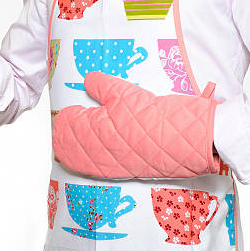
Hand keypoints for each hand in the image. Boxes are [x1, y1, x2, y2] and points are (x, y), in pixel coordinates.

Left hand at [53, 72, 220, 178]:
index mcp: (99, 129)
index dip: (67, 119)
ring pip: (85, 159)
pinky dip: (88, 164)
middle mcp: (103, 150)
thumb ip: (103, 87)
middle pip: (76, 144)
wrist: (187, 140)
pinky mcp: (128, 170)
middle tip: (62, 124)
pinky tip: (85, 161)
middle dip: (66, 135)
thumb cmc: (157, 115)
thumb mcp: (127, 92)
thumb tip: (88, 80)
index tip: (64, 111)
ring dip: (73, 151)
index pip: (74, 126)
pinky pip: (100, 170)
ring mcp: (115, 163)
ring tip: (64, 143)